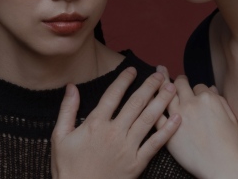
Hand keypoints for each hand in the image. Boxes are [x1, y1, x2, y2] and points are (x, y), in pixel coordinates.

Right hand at [51, 67, 180, 178]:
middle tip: (161, 74)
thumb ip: (67, 109)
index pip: (113, 94)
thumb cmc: (68, 168)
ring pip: (148, 119)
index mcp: (96, 123)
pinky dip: (167, 131)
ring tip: (171, 88)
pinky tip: (177, 119)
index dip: (124, 80)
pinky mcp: (137, 164)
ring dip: (161, 101)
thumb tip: (72, 86)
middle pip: (136, 103)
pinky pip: (155, 144)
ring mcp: (128, 148)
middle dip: (150, 86)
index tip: (133, 69)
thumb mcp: (60, 137)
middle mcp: (114, 132)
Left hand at [156, 67, 237, 178]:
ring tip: (157, 74)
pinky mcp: (169, 130)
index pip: (198, 86)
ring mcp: (178, 115)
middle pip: (180, 84)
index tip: (194, 91)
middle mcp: (192, 103)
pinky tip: (148, 98)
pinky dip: (151, 104)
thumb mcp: (231, 118)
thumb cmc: (230, 145)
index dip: (196, 89)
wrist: (222, 166)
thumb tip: (211, 89)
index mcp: (208, 99)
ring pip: (166, 93)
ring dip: (161, 83)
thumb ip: (220, 100)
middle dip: (177, 79)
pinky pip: (157, 114)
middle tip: (172, 77)